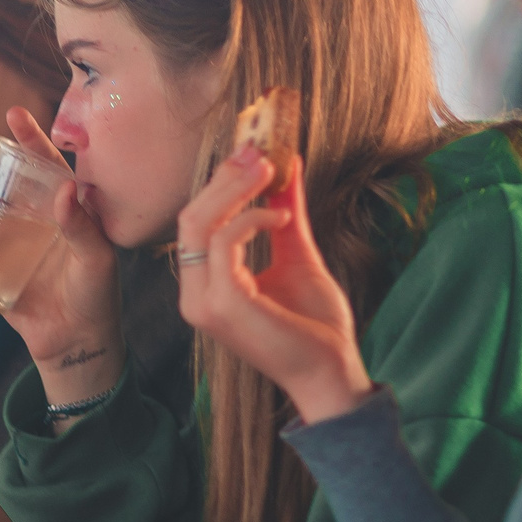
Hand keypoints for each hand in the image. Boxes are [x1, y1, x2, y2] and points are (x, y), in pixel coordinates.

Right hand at [0, 107, 122, 405]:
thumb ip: (82, 225)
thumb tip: (64, 187)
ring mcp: (8, 242)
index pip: (46, 166)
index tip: (15, 114)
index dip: (31, 139)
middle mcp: (33, 219)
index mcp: (62, 210)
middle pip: (9, 180)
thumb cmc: (95, 296)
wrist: (75, 342)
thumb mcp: (96, 259)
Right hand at [175, 147, 370, 424]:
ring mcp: (202, 301)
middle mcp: (194, 294)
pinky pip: (224, 241)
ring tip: (272, 170)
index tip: (253, 152)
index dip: (221, 183)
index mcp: (205, 286)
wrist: (330, 370)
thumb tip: (288, 169)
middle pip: (190, 217)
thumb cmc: (314, 325)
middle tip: (261, 151)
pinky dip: (253, 218)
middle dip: (225, 178)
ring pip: (199, 224)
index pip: (196, 223)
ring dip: (236, 189)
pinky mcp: (221, 303)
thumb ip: (285, 215)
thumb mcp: (297, 256)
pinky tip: (282, 216)